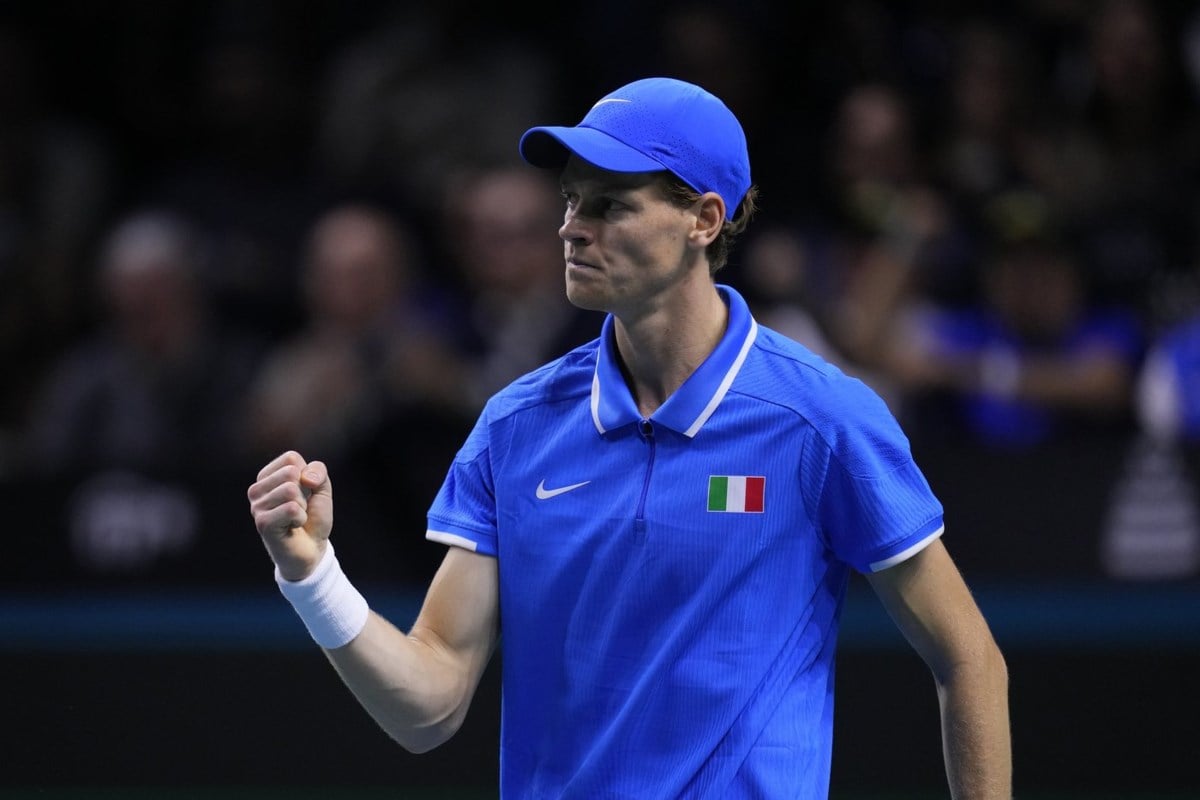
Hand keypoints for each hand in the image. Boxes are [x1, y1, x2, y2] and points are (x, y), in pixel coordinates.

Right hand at [247, 451, 333, 580]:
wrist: (312, 549)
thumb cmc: (312, 518)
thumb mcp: (321, 488)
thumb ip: (318, 471)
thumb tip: (305, 477)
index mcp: (267, 477)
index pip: (291, 458)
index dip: (308, 475)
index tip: (305, 494)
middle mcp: (256, 490)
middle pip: (291, 472)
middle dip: (305, 492)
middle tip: (300, 509)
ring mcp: (256, 506)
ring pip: (291, 490)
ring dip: (303, 507)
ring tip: (295, 519)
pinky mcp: (262, 523)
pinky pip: (291, 508)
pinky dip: (300, 518)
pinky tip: (293, 527)